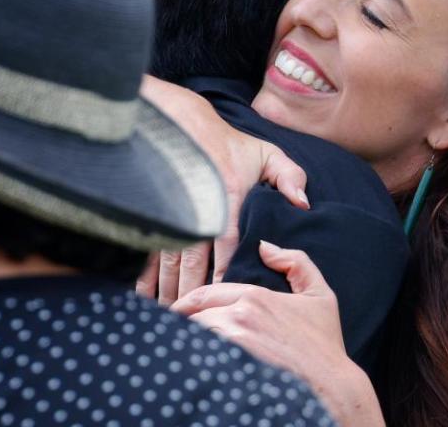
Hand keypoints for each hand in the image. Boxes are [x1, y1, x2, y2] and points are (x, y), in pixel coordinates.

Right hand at [137, 77, 308, 303]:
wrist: (186, 124)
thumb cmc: (233, 146)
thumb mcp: (268, 154)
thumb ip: (290, 178)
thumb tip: (303, 204)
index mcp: (230, 196)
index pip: (227, 239)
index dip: (224, 269)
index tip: (224, 295)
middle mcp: (200, 208)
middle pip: (194, 259)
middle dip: (194, 292)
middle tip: (196, 323)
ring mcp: (176, 213)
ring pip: (170, 260)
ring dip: (168, 291)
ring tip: (170, 318)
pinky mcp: (159, 216)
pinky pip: (149, 251)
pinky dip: (145, 277)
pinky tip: (144, 299)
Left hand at [171, 242, 385, 426]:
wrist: (331, 386)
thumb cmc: (325, 344)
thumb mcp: (320, 296)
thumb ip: (296, 262)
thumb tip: (265, 246)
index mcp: (254, 296)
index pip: (204, 294)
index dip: (186, 303)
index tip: (176, 311)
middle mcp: (239, 316)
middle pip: (193, 317)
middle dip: (183, 323)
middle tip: (173, 333)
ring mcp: (232, 343)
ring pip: (194, 338)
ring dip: (187, 342)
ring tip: (179, 351)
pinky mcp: (229, 369)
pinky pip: (199, 360)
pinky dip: (193, 360)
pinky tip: (193, 367)